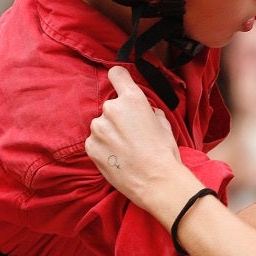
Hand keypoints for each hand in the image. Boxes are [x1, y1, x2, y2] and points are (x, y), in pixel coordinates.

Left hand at [87, 67, 201, 218]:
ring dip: (109, 133)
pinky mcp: (90, 146)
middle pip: (111, 106)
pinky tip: (116, 158)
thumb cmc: (164, 153)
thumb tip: (147, 112)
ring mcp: (98, 128)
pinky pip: (94, 142)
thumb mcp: (164, 124)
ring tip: (124, 150)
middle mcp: (111, 109)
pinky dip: (102, 148)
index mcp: (132, 99)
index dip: (118, 79)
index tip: (119, 85)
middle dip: (118, 117)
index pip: (116, 74)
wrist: (156, 182)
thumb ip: (150, 111)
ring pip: (101, 126)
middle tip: (131, 135)